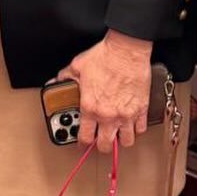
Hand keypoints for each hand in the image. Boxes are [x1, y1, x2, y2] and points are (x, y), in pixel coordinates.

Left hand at [59, 30, 150, 154]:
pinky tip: (132, 123)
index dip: (81, 143)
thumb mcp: (77, 66)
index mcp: (90, 107)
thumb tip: (55, 82)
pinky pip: (141, 129)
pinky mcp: (141, 109)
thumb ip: (65, 78)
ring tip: (117, 133)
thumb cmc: (104, 56)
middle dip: (101, 145)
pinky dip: (136, 129)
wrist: (126, 49)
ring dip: (121, 139)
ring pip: (126, 142)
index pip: (84, 137)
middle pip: (105, 145)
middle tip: (100, 140)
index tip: (82, 143)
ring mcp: (126, 114)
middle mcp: (108, 115)